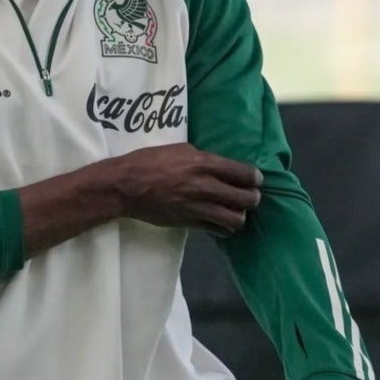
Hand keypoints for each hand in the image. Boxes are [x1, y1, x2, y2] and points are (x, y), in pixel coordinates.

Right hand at [113, 143, 261, 234]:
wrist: (125, 186)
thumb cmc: (148, 161)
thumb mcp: (178, 149)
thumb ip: (201, 158)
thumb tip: (218, 165)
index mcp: (203, 163)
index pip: (244, 173)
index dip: (254, 178)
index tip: (254, 179)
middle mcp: (205, 186)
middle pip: (247, 199)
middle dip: (252, 197)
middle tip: (248, 196)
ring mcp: (197, 207)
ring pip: (236, 219)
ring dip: (239, 215)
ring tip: (233, 210)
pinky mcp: (189, 223)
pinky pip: (217, 229)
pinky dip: (223, 226)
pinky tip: (218, 220)